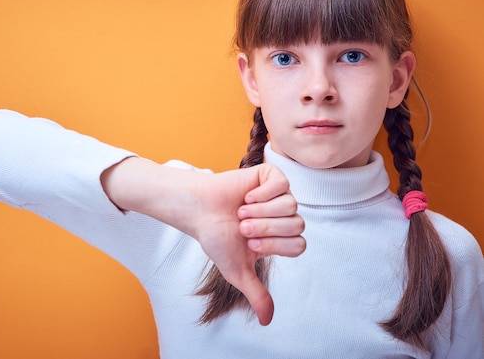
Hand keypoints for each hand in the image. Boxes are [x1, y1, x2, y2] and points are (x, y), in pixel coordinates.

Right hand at [101, 158, 304, 324]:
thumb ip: (256, 294)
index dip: (274, 246)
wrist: (199, 211)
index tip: (250, 244)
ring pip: (291, 205)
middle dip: (266, 228)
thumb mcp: (237, 271)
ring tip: (241, 212)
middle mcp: (283, 215)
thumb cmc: (216, 238)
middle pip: (297, 225)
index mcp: (280, 237)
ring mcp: (278, 194)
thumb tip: (268, 321)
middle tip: (242, 227)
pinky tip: (247, 197)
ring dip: (261, 212)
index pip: (298, 245)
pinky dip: (263, 194)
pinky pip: (283, 184)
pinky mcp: (270, 176)